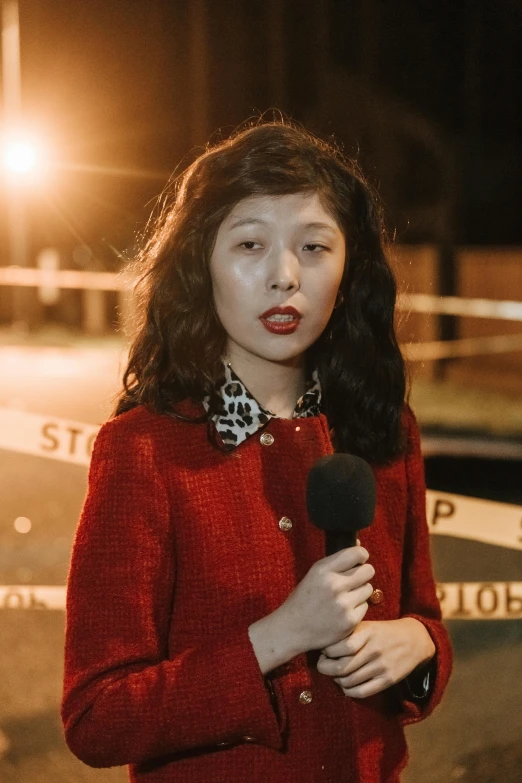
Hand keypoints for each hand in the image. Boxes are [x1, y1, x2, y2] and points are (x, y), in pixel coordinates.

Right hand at [277, 546, 374, 655]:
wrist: (292, 629)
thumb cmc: (304, 599)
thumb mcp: (314, 574)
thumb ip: (336, 562)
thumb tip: (359, 546)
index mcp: (323, 570)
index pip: (356, 553)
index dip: (361, 555)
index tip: (359, 560)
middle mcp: (334, 586)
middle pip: (368, 570)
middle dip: (363, 573)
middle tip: (354, 579)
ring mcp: (343, 605)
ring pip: (368, 588)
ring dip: (360, 591)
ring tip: (346, 596)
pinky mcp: (350, 621)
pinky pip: (365, 606)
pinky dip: (357, 607)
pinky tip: (344, 610)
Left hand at [316, 618, 435, 697]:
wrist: (414, 640)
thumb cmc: (383, 632)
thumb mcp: (368, 625)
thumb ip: (349, 633)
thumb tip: (324, 645)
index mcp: (367, 633)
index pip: (340, 646)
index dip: (326, 652)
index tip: (323, 651)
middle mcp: (374, 650)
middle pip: (341, 666)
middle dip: (326, 668)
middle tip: (322, 666)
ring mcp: (381, 666)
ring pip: (349, 681)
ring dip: (337, 680)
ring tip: (335, 675)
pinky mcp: (388, 680)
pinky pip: (362, 692)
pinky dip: (349, 691)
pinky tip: (346, 686)